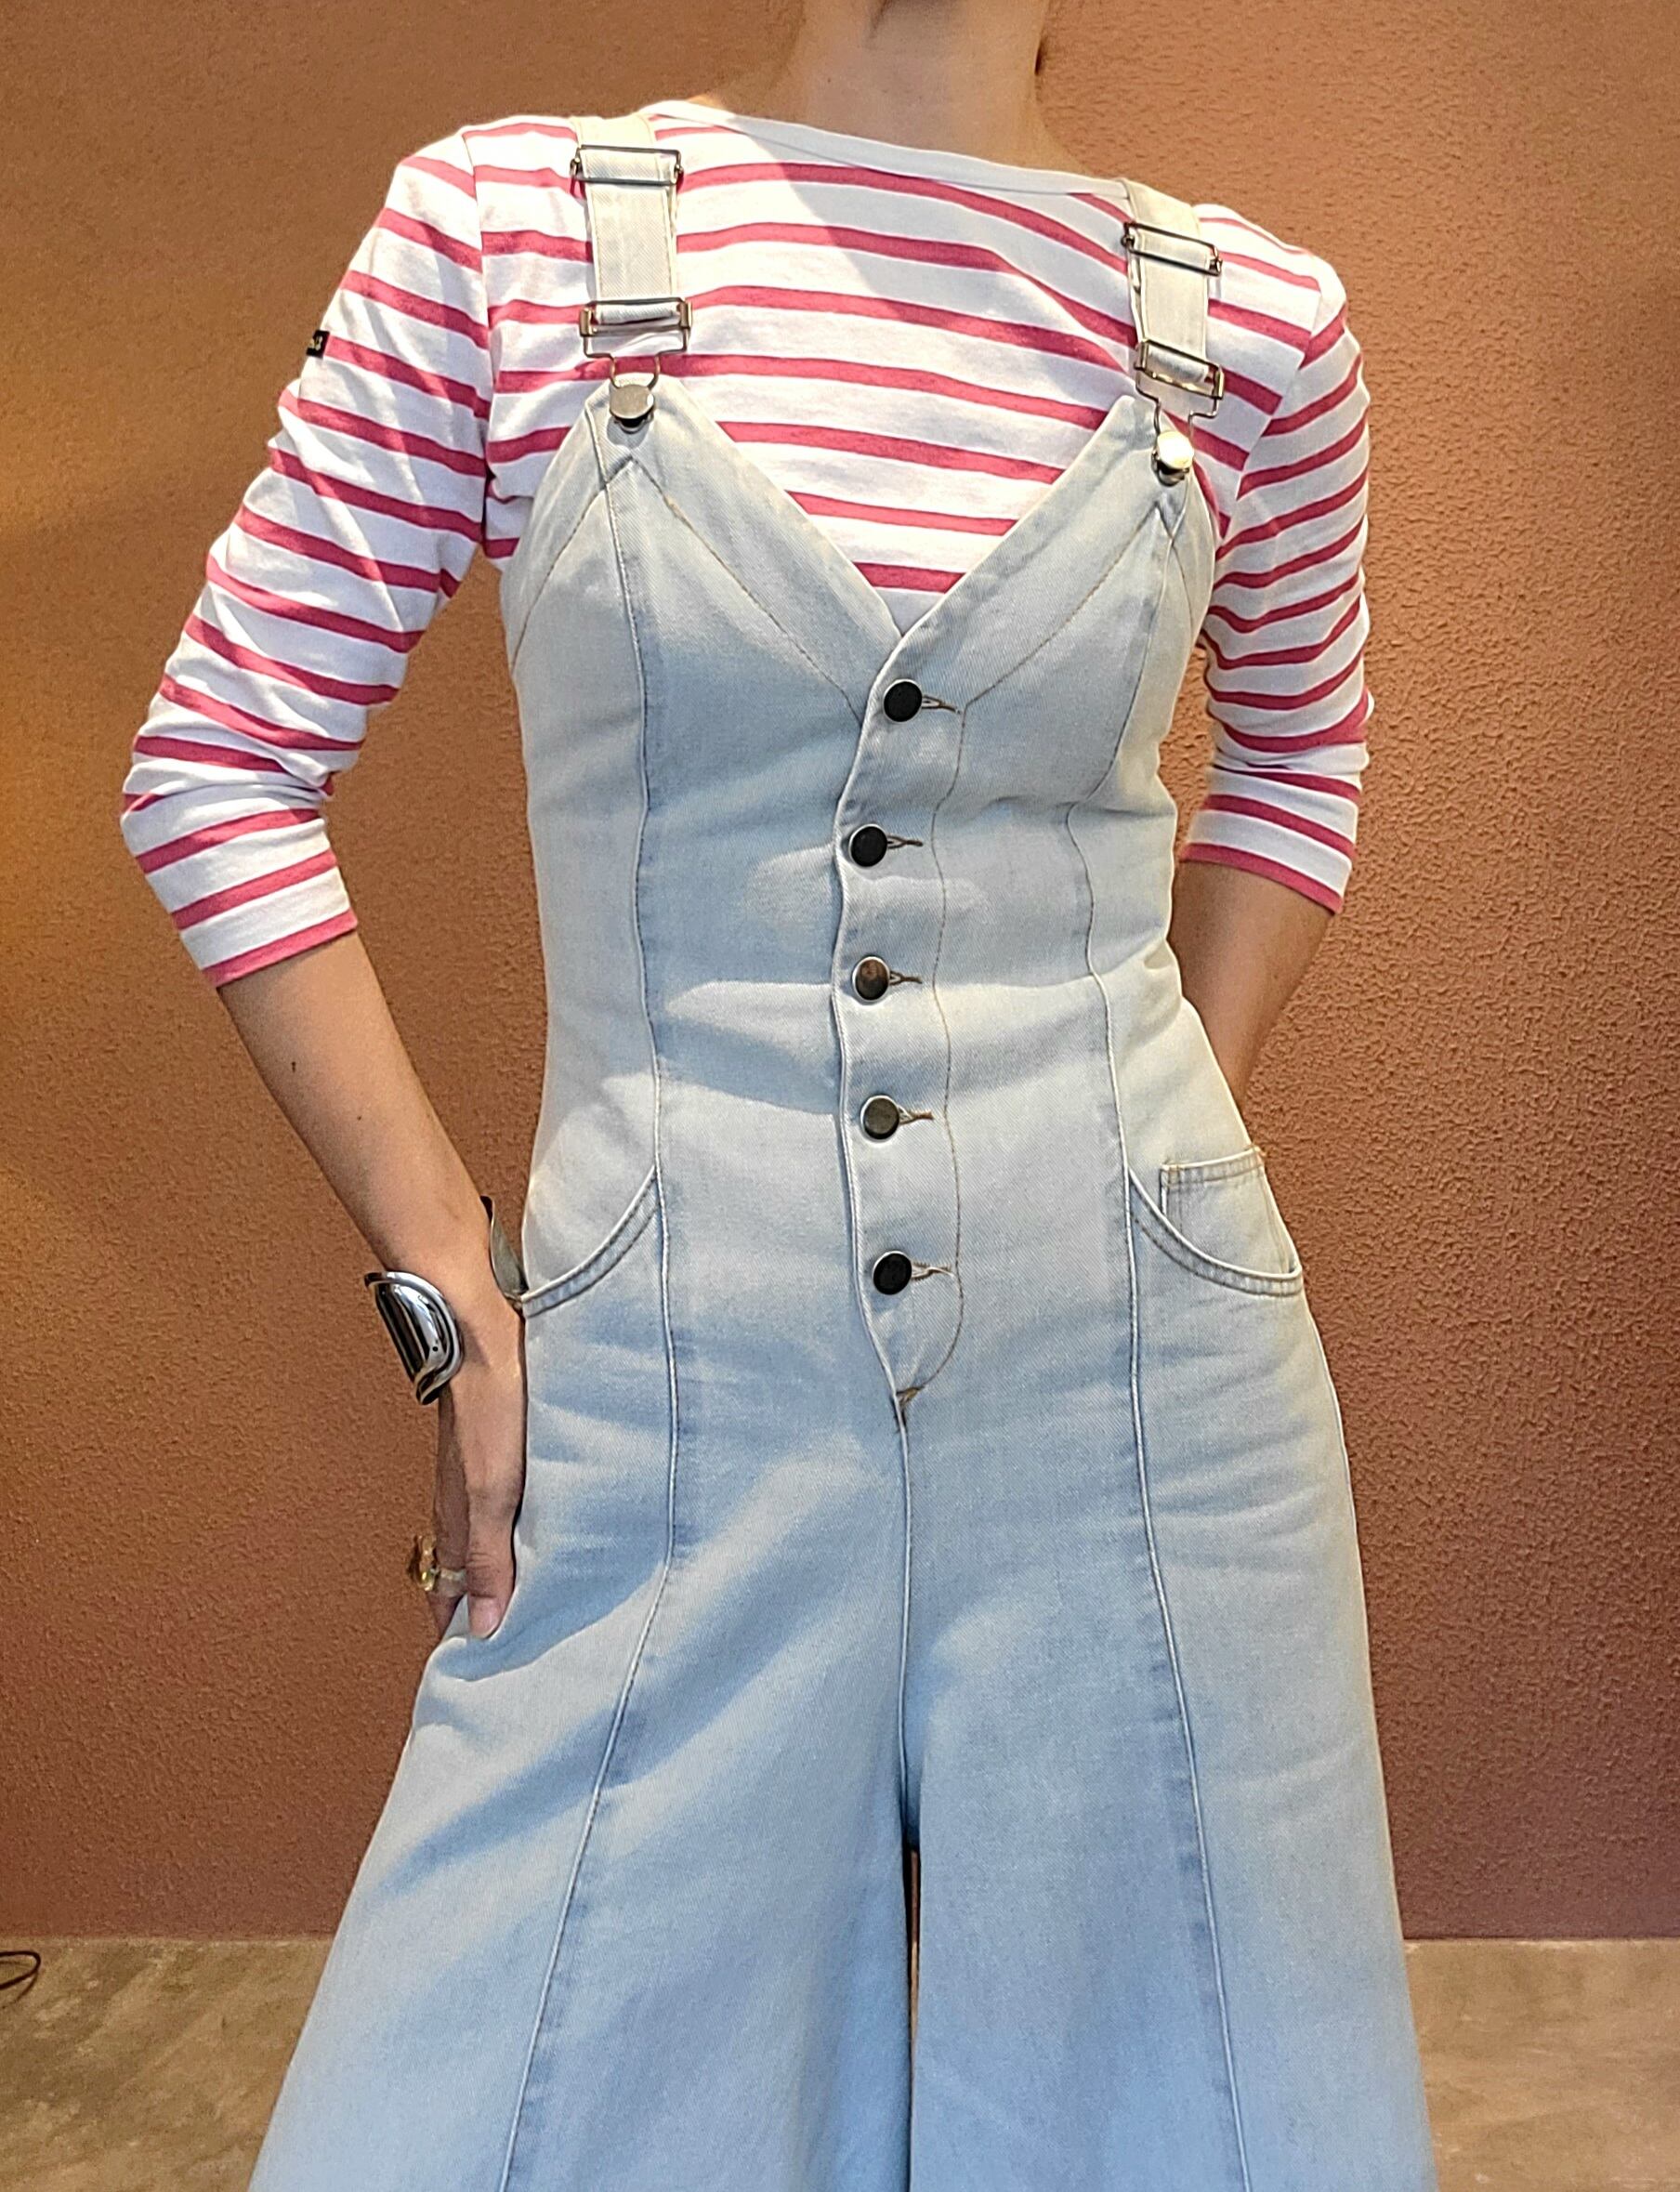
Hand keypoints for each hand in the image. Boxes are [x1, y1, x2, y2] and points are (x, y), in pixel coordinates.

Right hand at [426, 1294, 526, 1641]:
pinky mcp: (502, 1438)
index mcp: (456, 1515)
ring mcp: (480, 1465)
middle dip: (480, 1607)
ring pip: (486, 1531)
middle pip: (464, 1567)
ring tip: (533, 1596)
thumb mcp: (495, 1489)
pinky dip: (520, 1524)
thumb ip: (490, 1555)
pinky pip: (506, 1496)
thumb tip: (486, 1625)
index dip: (455, 1634)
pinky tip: (547, 1522)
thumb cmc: (488, 1399)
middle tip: (508, 1646)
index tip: (471, 1676)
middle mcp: (463, 1496)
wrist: (482, 1323)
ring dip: (502, 1565)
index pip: (446, 1594)